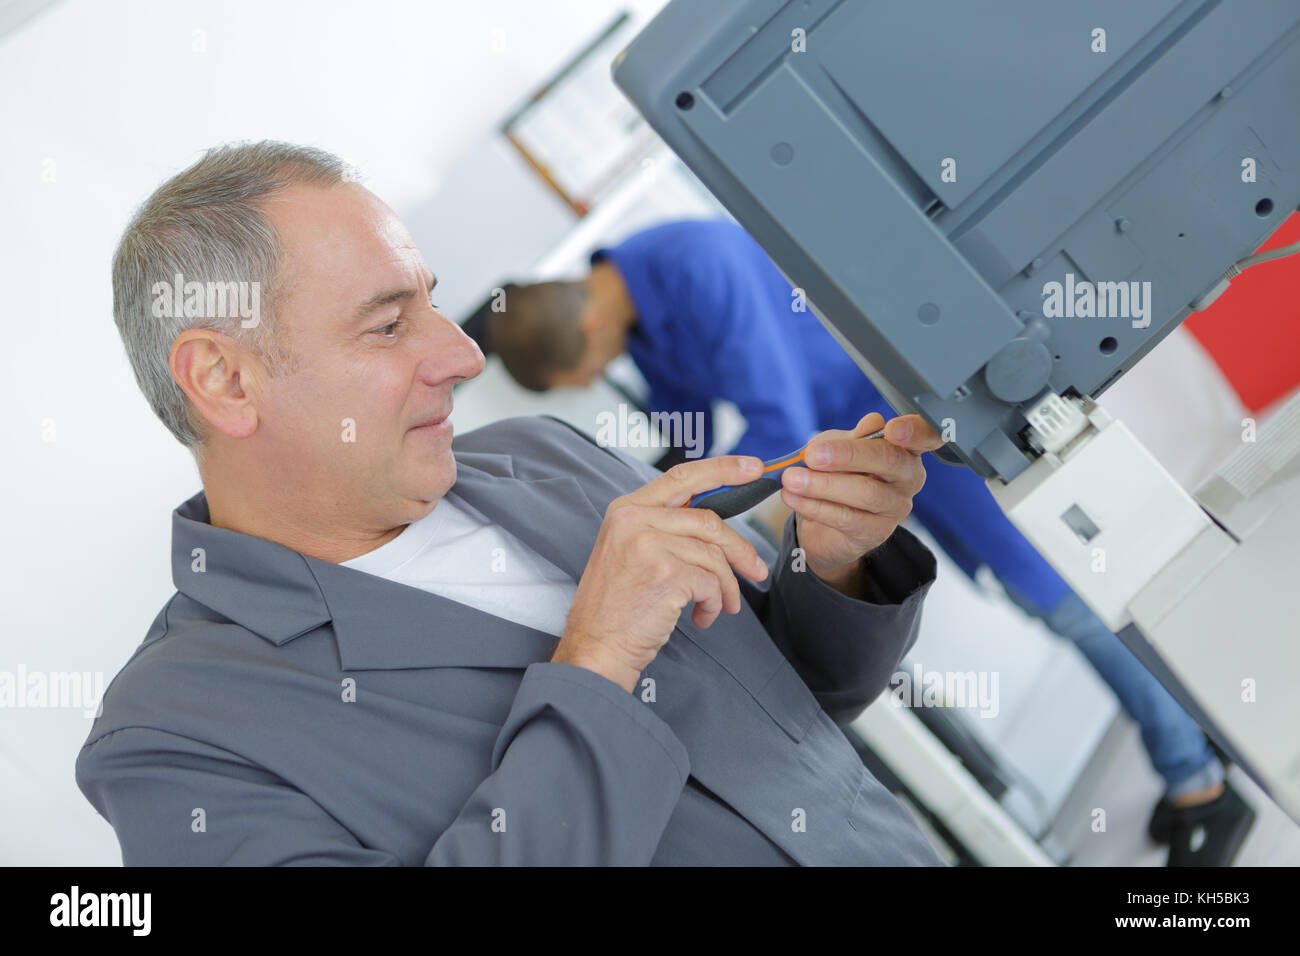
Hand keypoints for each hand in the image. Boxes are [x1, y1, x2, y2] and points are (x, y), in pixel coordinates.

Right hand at [553, 455, 770, 691]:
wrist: (596, 648)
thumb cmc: (617, 609)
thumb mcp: (631, 553)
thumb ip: (665, 529)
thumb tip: (717, 525)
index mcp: (626, 509)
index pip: (682, 478)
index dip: (723, 469)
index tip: (755, 468)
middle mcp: (634, 519)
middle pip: (709, 521)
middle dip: (739, 549)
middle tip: (756, 570)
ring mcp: (649, 544)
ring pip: (714, 555)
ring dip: (726, 587)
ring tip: (720, 607)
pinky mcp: (666, 572)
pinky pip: (712, 582)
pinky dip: (714, 604)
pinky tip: (701, 617)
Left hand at [779, 412, 943, 582]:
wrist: (822, 523)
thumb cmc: (836, 473)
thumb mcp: (838, 447)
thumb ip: (852, 437)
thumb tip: (871, 423)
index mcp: (904, 447)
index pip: (925, 435)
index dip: (914, 431)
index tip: (892, 429)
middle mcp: (908, 477)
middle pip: (889, 460)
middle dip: (849, 455)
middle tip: (813, 455)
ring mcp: (896, 507)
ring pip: (865, 492)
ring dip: (822, 485)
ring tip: (791, 479)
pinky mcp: (876, 532)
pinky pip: (846, 517)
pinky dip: (815, 505)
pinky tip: (793, 497)